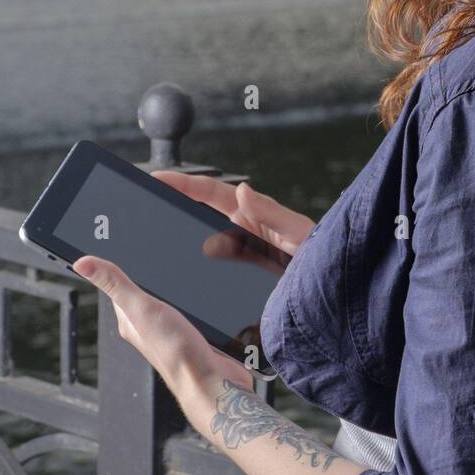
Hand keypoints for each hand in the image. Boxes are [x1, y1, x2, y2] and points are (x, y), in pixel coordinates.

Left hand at [71, 255, 251, 394]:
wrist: (210, 379)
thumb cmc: (175, 353)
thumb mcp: (141, 307)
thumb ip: (116, 283)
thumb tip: (82, 262)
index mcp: (130, 320)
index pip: (118, 289)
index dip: (119, 270)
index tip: (117, 250)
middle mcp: (147, 327)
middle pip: (144, 295)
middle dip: (151, 278)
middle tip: (154, 259)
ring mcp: (170, 332)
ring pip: (167, 304)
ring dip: (174, 291)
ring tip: (177, 277)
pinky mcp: (191, 336)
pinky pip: (187, 313)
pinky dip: (192, 304)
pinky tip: (200, 299)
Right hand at [150, 170, 315, 276]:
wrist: (333, 297)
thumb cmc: (324, 256)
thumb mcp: (300, 233)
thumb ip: (273, 213)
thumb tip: (243, 192)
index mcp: (253, 213)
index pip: (211, 192)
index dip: (183, 183)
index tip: (157, 177)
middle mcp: (243, 231)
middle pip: (198, 213)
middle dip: (170, 204)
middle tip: (141, 202)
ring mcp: (240, 254)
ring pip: (200, 243)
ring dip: (177, 237)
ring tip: (148, 237)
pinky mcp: (239, 278)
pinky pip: (210, 270)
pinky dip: (192, 269)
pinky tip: (176, 276)